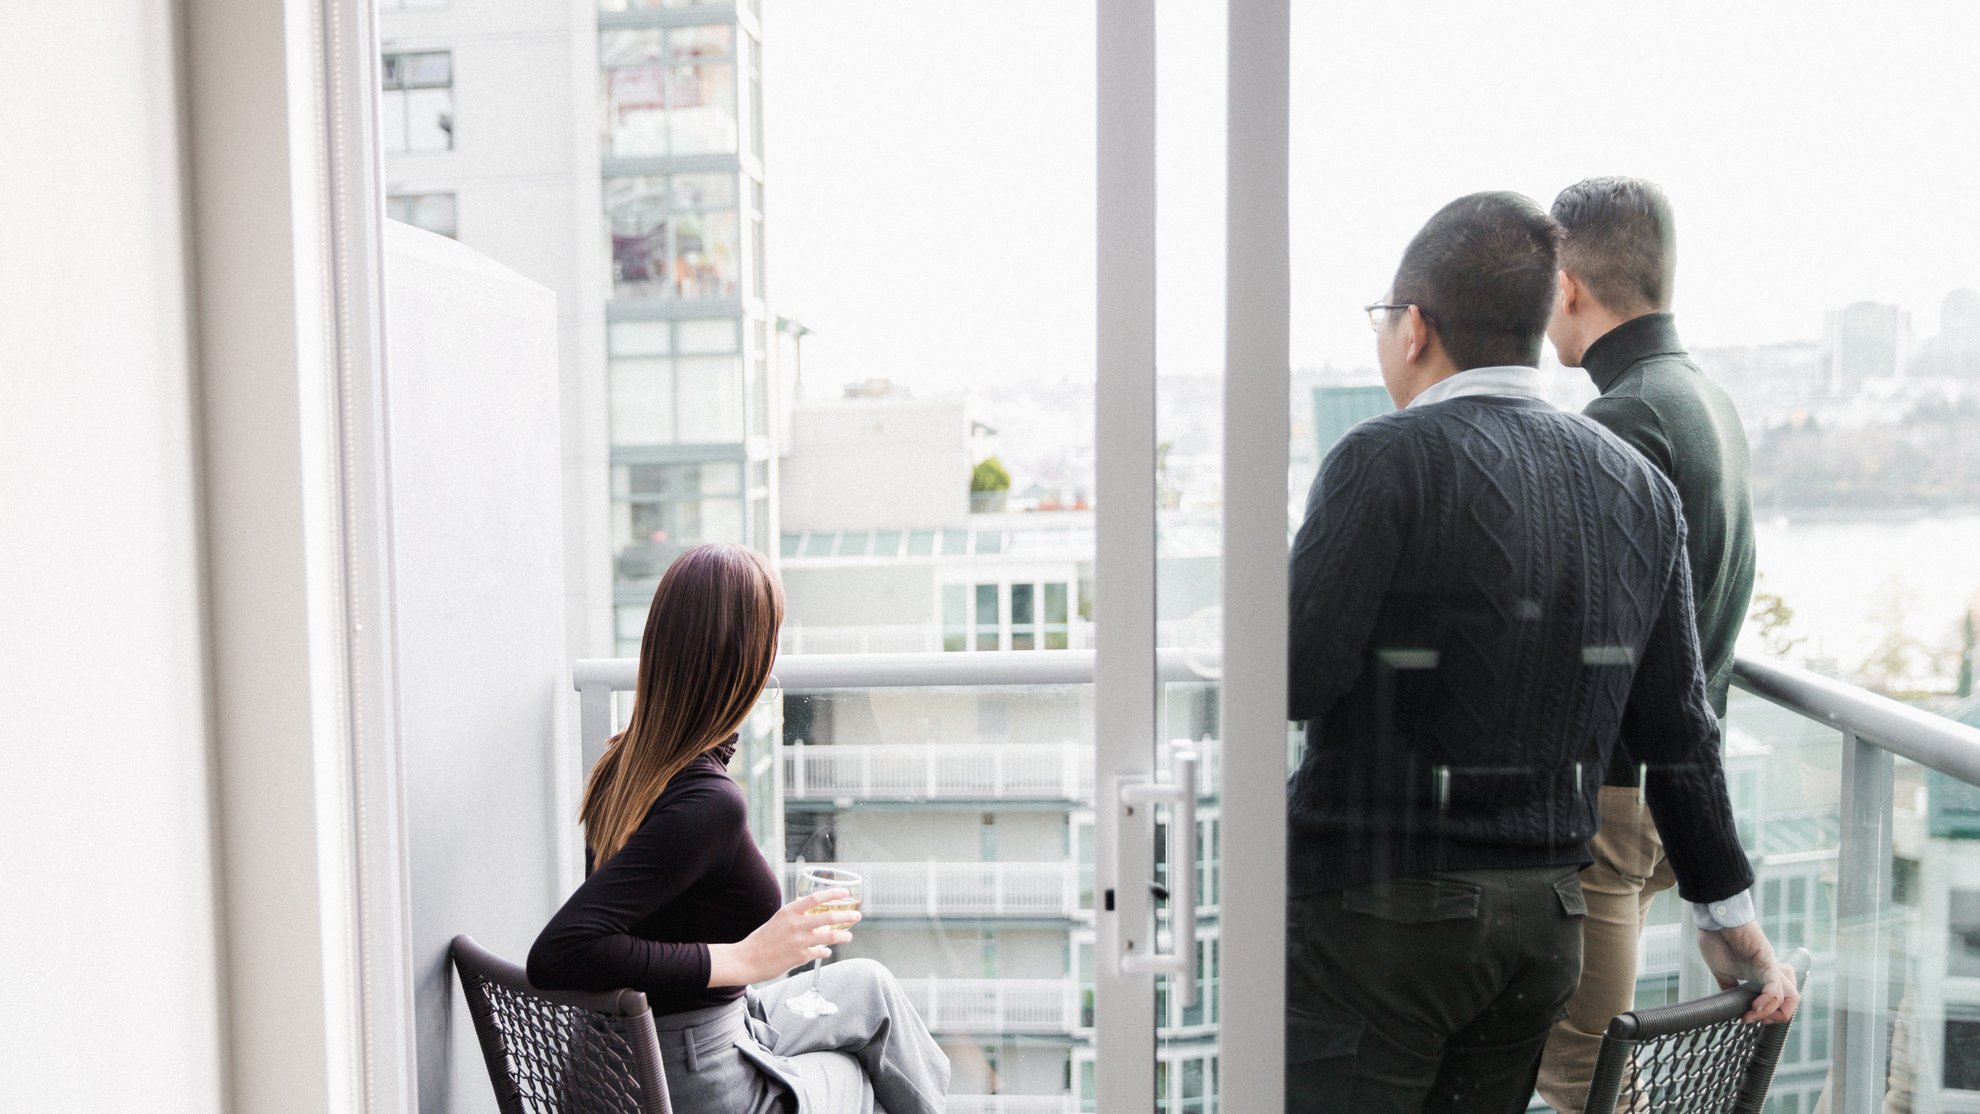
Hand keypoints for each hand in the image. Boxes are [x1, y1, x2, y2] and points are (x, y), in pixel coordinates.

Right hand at [708, 888, 859, 986]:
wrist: (746, 959)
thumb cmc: (761, 940)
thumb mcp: (778, 921)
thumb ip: (795, 918)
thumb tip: (813, 919)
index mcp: (789, 912)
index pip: (815, 898)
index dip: (832, 894)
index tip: (845, 893)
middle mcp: (795, 924)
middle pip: (828, 917)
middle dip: (846, 915)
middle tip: (857, 914)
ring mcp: (799, 941)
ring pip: (829, 937)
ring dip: (842, 936)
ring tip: (849, 936)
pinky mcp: (799, 957)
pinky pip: (819, 952)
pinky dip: (824, 952)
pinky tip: (826, 952)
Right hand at [1694, 921, 1798, 1023]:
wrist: (1714, 917)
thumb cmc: (1716, 937)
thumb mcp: (1721, 970)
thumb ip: (1729, 986)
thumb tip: (1730, 1002)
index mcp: (1760, 975)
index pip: (1778, 1000)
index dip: (1766, 1014)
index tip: (1744, 1017)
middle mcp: (1771, 971)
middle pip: (1792, 1000)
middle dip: (1777, 1017)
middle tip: (1754, 1018)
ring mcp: (1771, 966)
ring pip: (1792, 996)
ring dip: (1775, 1013)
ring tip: (1754, 1014)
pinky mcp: (1767, 961)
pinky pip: (1775, 986)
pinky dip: (1769, 1001)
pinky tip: (1755, 1007)